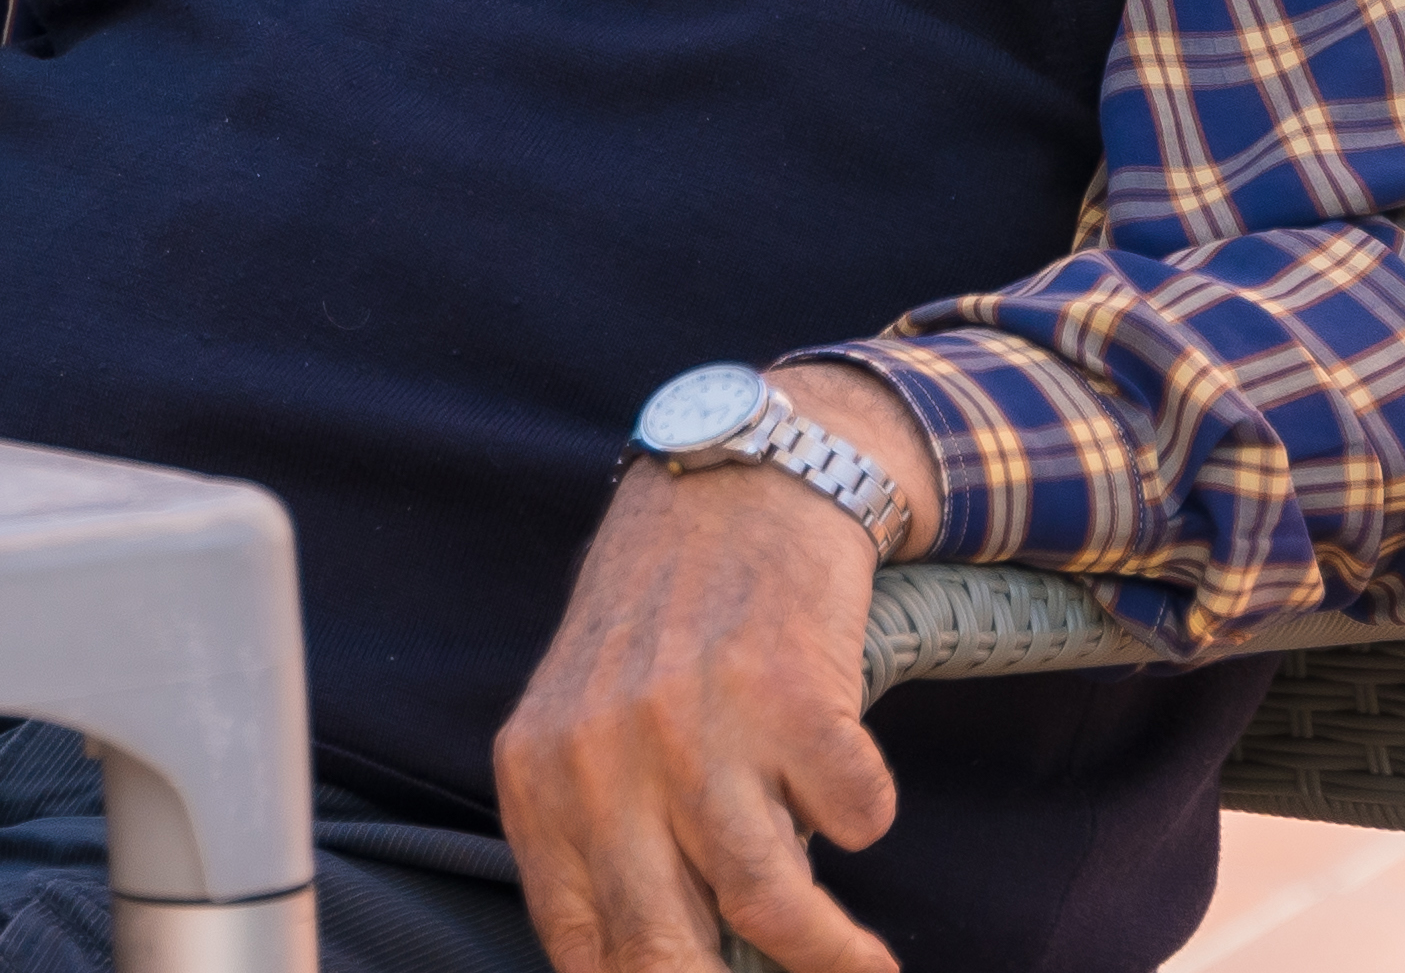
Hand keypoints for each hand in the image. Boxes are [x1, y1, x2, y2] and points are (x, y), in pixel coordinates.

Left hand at [493, 412, 931, 972]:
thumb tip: (660, 970)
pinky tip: (849, 785)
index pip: (584, 953)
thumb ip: (603, 844)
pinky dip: (865, 813)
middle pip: (665, 953)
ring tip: (866, 968)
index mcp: (539, 780)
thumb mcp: (584, 729)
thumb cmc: (660, 623)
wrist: (731, 480)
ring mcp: (695, 727)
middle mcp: (604, 758)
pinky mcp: (789, 694)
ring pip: (770, 907)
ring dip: (835, 958)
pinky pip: (855, 817)